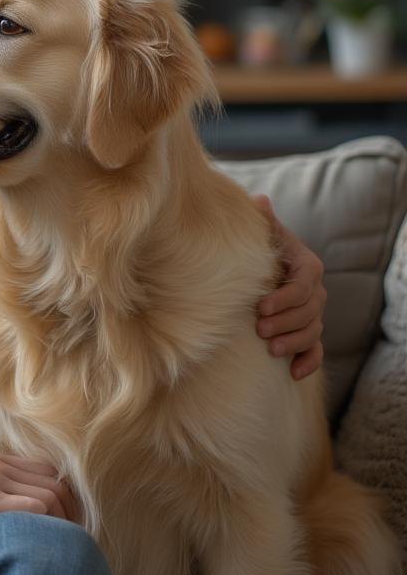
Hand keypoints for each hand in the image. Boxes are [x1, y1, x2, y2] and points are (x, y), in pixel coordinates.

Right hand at [0, 452, 79, 566]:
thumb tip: (43, 512)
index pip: (47, 470)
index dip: (68, 497)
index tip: (74, 522)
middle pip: (54, 481)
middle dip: (73, 512)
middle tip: (78, 541)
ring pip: (49, 496)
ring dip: (65, 525)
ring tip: (65, 550)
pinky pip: (34, 512)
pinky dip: (49, 531)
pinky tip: (47, 550)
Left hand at [252, 195, 326, 380]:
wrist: (264, 267)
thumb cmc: (262, 249)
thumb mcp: (264, 234)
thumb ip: (263, 221)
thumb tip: (259, 200)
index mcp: (306, 266)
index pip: (302, 285)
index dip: (284, 298)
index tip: (260, 306)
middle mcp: (315, 291)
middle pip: (309, 311)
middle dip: (285, 322)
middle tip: (259, 330)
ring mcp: (313, 313)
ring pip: (312, 331)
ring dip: (294, 342)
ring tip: (270, 349)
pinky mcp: (307, 332)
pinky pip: (316, 350)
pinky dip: (307, 362)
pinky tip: (293, 373)